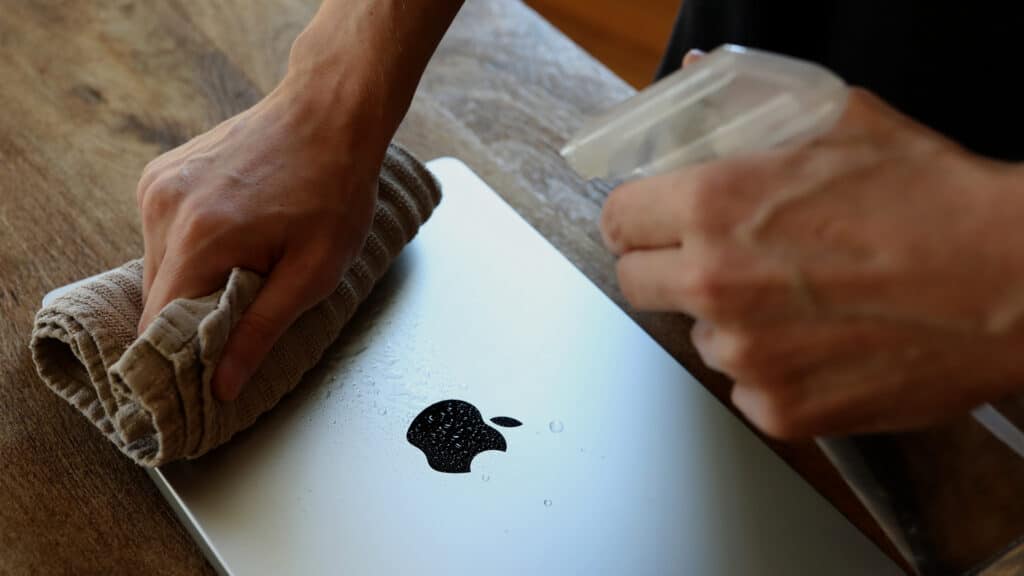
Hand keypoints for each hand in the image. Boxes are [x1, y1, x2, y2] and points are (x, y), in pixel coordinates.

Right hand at [136, 76, 383, 401]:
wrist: (329, 110)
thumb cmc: (335, 188)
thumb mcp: (313, 272)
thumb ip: (260, 331)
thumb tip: (221, 385)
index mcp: (199, 239)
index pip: (157, 327)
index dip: (176, 360)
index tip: (198, 380)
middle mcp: (164, 208)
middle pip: (155, 298)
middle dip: (191, 321)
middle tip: (240, 322)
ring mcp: (157, 185)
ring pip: (157, 266)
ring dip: (193, 281)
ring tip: (246, 268)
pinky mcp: (160, 173)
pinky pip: (162, 234)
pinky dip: (189, 248)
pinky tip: (234, 236)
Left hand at [600, 88, 1023, 437]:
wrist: (1011, 281)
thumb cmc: (932, 200)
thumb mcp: (836, 121)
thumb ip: (747, 105)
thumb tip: (692, 73)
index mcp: (713, 207)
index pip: (617, 221)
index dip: (636, 220)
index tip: (651, 226)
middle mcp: (715, 285)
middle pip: (637, 285)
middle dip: (667, 270)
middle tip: (718, 262)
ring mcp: (746, 355)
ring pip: (700, 338)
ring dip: (731, 323)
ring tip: (798, 301)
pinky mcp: (782, 410)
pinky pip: (747, 389)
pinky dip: (773, 372)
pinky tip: (822, 343)